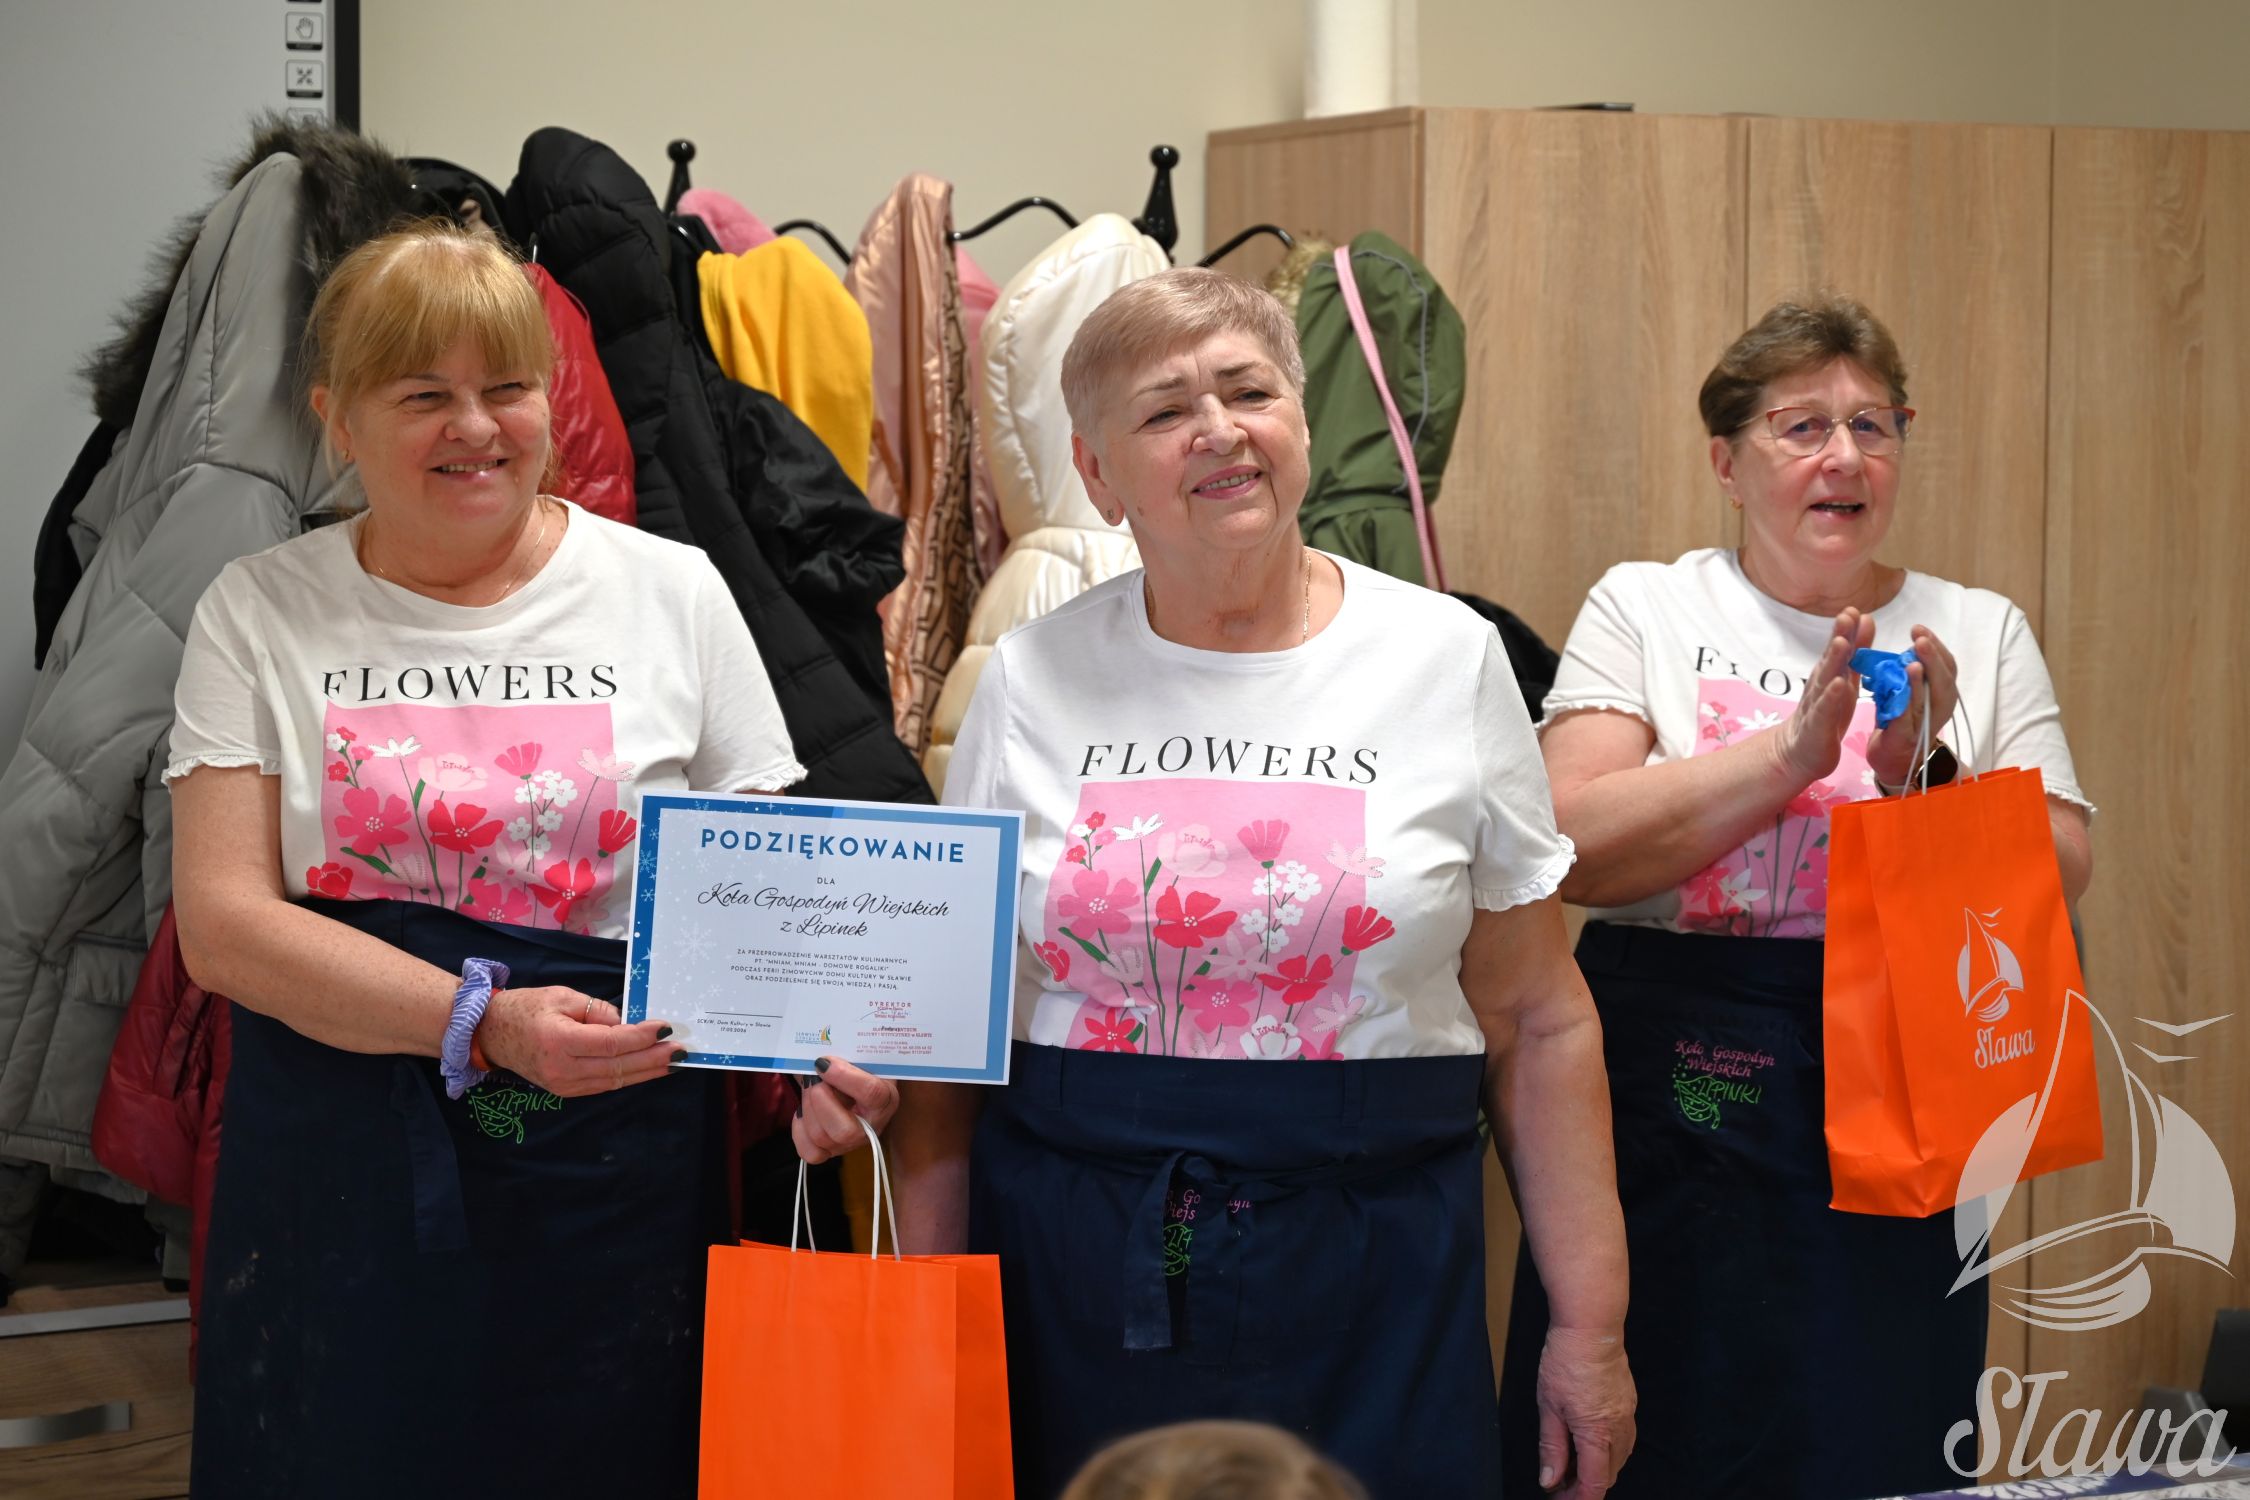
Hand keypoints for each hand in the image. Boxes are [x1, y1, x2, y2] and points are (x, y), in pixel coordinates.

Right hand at [475, 987, 678, 1097]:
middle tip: (681, 1050)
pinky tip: (648, 1069)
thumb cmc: (526, 1008)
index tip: (665, 1027)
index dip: (641, 1037)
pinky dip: (629, 1077)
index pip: (611, 1044)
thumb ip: (597, 1011)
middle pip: (618, 1067)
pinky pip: (604, 1085)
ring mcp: (563, 1085)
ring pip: (615, 1081)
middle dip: (653, 1059)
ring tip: (673, 1061)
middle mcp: (562, 1069)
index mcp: (559, 1041)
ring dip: (647, 1071)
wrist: (491, 1033)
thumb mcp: (562, 997)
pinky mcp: (566, 1090)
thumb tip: (627, 1023)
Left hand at [794, 1056, 901, 1163]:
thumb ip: (848, 1050)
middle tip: (813, 1078)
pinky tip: (803, 1111)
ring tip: (809, 1087)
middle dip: (820, 1100)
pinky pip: (810, 1152)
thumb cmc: (859, 1066)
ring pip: (822, 1138)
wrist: (855, 1081)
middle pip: (844, 1130)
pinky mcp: (830, 1151)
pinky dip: (799, 1129)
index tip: (823, 1062)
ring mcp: (850, 1143)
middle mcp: (871, 1127)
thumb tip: (822, 1050)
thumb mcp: (860, 1055)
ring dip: (807, 1108)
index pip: (871, 1093)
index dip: (843, 1077)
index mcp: (886, 1098)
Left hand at [1535, 1325, 1637, 1496]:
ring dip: (1598, 1468)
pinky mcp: (1630, 1403)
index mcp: (1597, 1433)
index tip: (1560, 1499)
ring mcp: (1628, 1415)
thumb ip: (1552, 1447)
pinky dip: (1606, 1448)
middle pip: (1609, 1475)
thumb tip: (1550, 1479)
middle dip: (1585, 1486)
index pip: (1594, 1484)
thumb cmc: (1566, 1360)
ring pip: (1619, 1458)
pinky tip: (1587, 1441)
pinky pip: (1623, 1438)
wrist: (1591, 1326)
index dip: (1578, 1499)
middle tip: (1559, 1483)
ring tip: (1570, 1463)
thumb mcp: (1548, 1405)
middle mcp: (1619, 1429)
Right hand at [1766, 607, 1871, 786]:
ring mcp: (1817, 704)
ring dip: (1833, 661)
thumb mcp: (1844, 679)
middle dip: (1839, 637)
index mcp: (1830, 674)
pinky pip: (1824, 709)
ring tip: (1842, 643)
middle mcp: (1821, 685)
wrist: (1800, 752)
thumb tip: (1865, 618)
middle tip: (1847, 615)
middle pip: (1831, 658)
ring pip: (1825, 680)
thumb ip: (1856, 651)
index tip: (1855, 609)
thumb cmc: (1826, 713)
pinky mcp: (1817, 725)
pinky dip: (1831, 697)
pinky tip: (1837, 685)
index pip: (1839, 649)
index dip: (1846, 630)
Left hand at [1865, 624, 1960, 786]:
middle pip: (1943, 678)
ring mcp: (1925, 722)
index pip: (1947, 666)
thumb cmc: (1902, 719)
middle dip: (1932, 655)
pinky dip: (1907, 700)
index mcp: (1942, 693)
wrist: (1894, 759)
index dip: (1936, 646)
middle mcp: (1940, 706)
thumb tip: (1906, 645)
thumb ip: (1909, 671)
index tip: (1919, 629)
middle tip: (1919, 637)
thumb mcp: (1910, 691)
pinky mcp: (1906, 735)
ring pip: (1928, 696)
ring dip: (1923, 674)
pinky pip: (1908, 715)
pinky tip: (1901, 685)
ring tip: (1915, 655)